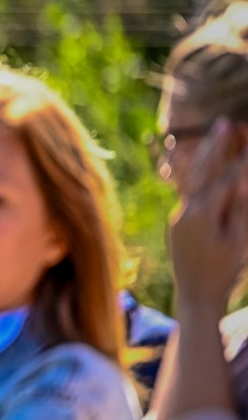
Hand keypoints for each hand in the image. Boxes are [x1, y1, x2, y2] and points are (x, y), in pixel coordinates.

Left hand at [169, 118, 247, 309]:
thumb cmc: (224, 272)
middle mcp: (186, 211)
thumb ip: (241, 209)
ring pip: (194, 182)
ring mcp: (179, 217)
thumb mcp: (239, 242)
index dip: (243, 159)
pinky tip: (207, 168)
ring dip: (206, 159)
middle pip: (202, 172)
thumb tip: (242, 181)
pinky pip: (191, 195)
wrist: (194, 296)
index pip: (228, 179)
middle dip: (214, 146)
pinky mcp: (178, 224)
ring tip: (216, 138)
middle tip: (222, 122)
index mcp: (203, 214)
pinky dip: (201, 179)